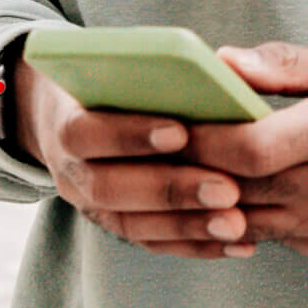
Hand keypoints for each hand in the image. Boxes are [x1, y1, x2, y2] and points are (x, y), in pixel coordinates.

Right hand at [12, 56, 260, 258]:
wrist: (75, 112)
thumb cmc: (116, 77)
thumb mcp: (125, 61)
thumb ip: (168, 63)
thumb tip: (228, 64)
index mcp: (66, 120)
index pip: (85, 132)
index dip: (129, 135)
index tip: (180, 132)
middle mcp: (71, 170)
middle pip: (109, 188)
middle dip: (170, 190)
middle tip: (226, 190)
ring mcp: (91, 205)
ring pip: (132, 226)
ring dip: (188, 227)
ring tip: (237, 223)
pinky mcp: (120, 226)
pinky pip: (155, 245)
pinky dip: (198, 246)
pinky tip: (242, 244)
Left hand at [180, 43, 307, 260]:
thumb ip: (283, 66)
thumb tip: (223, 63)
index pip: (249, 149)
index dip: (203, 143)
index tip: (175, 127)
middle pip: (240, 189)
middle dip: (196, 172)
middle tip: (165, 153)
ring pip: (252, 220)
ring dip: (219, 201)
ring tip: (193, 176)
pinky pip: (280, 238)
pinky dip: (257, 218)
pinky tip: (245, 196)